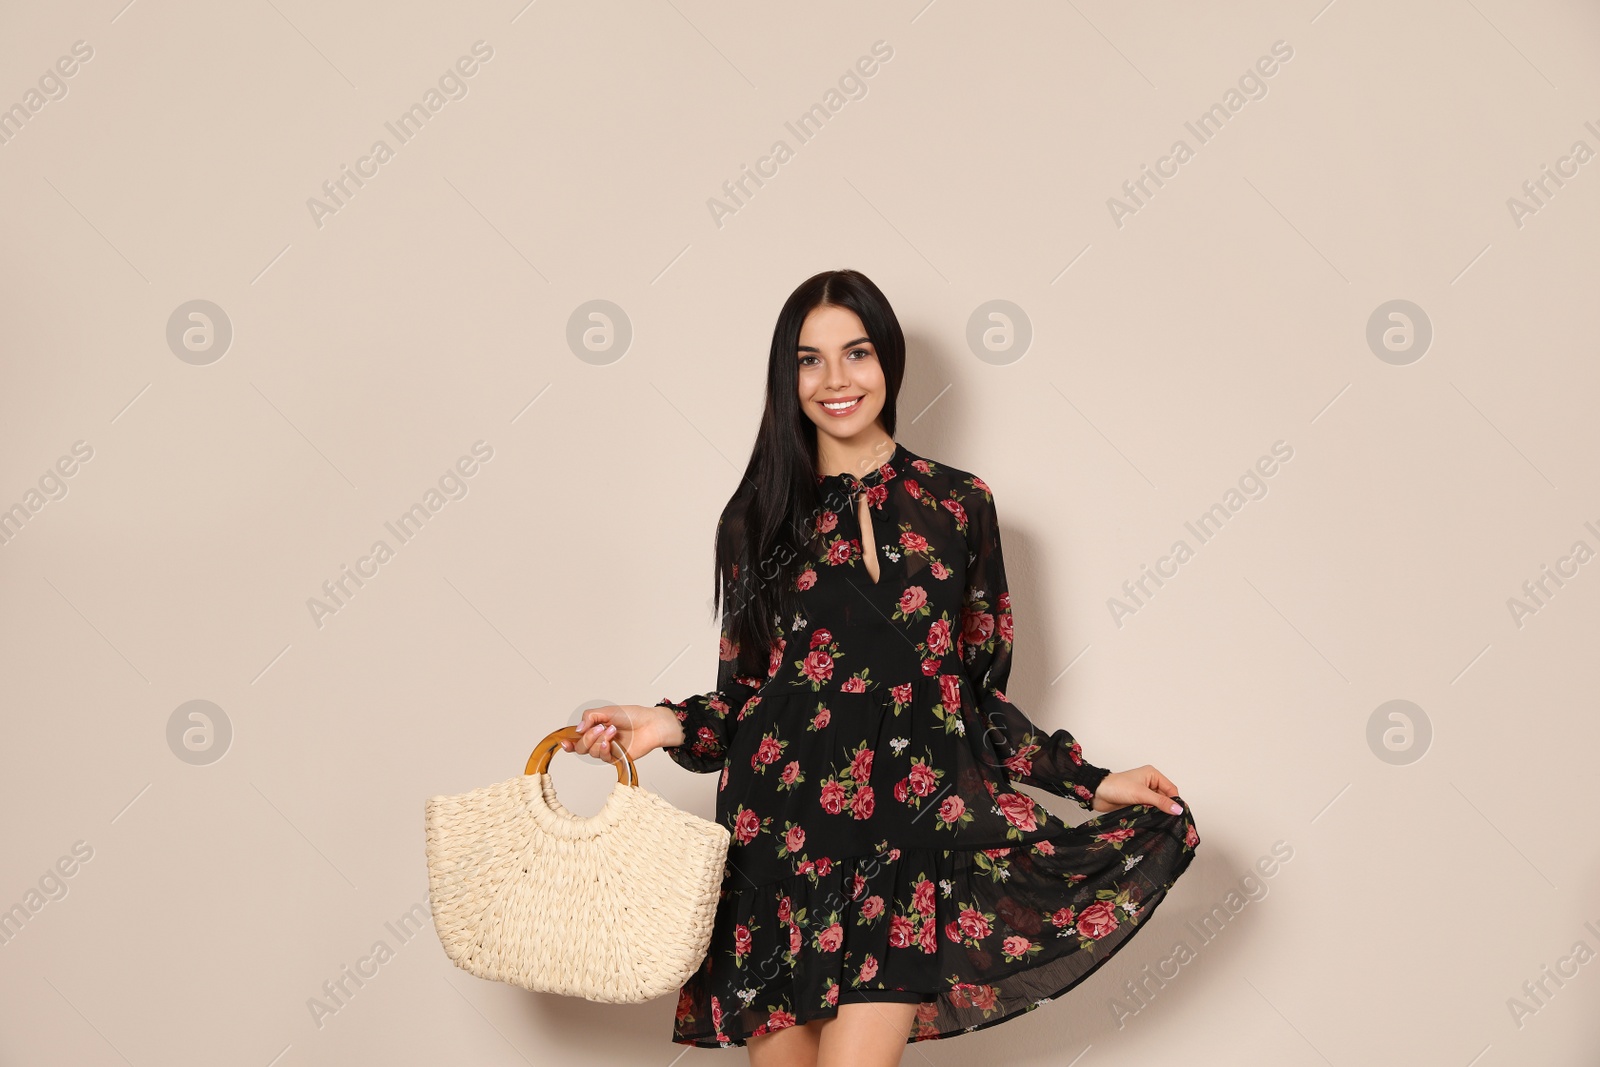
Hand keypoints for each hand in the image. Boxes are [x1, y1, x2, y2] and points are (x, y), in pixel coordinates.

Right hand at [562, 704, 682, 764]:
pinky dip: (605, 749)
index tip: (564, 742)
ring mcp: (606, 749)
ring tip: (613, 730)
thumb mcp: (607, 711)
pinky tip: (611, 742)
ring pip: (592, 752)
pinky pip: (603, 757)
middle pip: (581, 747)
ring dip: (600, 740)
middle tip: (600, 728)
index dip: (568, 742)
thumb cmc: (631, 715)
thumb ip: (590, 717)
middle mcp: (598, 740)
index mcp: (593, 728)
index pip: (576, 738)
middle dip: (588, 738)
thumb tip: (577, 729)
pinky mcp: (615, 757)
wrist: (649, 724)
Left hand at [1090, 765, 1184, 814]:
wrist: (1097, 793)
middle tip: (1171, 820)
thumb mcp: (1141, 794)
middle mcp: (1150, 783)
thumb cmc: (1117, 787)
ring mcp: (1144, 793)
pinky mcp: (1138, 802)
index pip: (1171, 789)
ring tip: (1162, 821)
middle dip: (1167, 808)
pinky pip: (1150, 810)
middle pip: (1166, 798)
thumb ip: (1160, 802)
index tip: (1179, 814)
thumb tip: (1178, 809)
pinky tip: (1153, 821)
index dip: (1175, 801)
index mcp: (1153, 775)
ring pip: (1158, 805)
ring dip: (1159, 812)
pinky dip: (1152, 815)